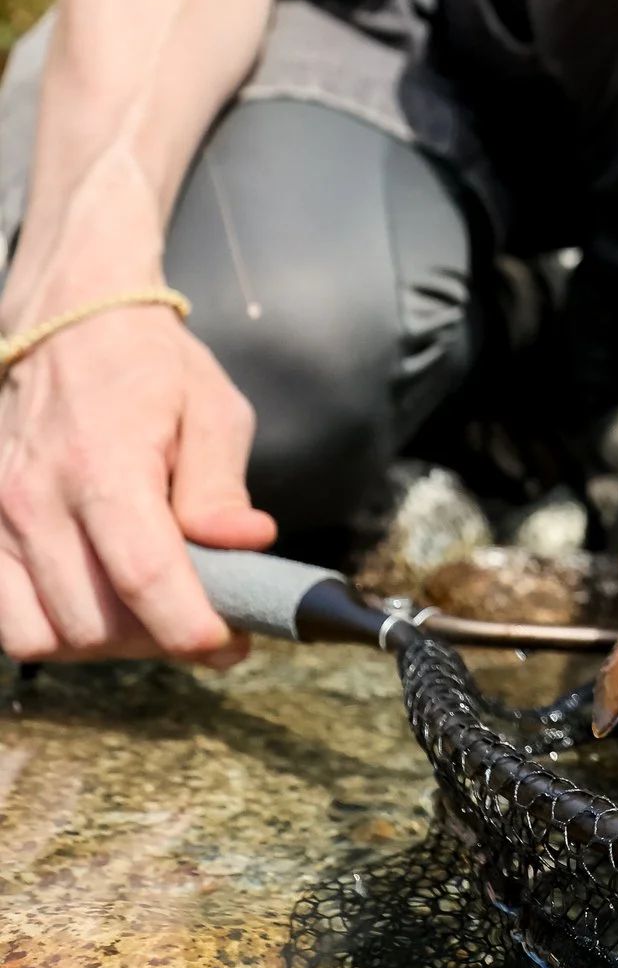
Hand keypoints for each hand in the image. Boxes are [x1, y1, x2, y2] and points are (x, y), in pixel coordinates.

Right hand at [0, 305, 269, 663]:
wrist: (67, 322)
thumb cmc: (149, 368)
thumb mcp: (211, 412)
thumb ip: (221, 489)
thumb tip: (244, 546)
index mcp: (105, 464)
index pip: (144, 577)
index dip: (190, 628)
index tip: (228, 643)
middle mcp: (38, 497)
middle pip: (93, 621)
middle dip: (157, 640)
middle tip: (202, 622)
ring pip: (41, 635)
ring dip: (102, 645)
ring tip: (147, 616)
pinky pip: (5, 619)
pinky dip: (50, 631)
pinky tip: (94, 604)